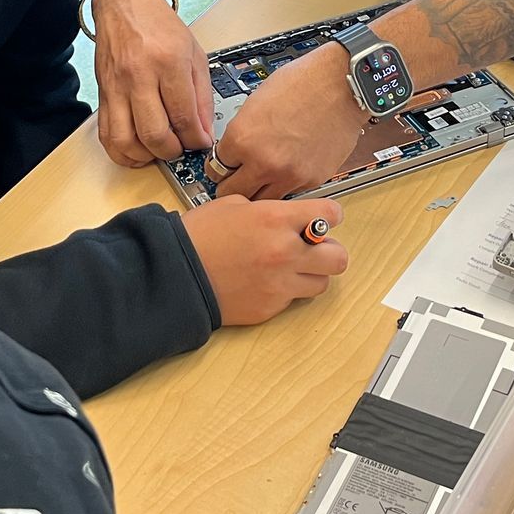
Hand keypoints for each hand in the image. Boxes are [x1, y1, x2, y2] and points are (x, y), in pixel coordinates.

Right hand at [92, 0, 213, 167]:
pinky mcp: (102, 93)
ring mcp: (116, 86)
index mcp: (168, 62)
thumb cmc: (159, 25)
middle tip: (181, 149)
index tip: (202, 143)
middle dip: (172, 152)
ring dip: (145, 156)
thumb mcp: (194, 53)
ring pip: (125, 139)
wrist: (124, 4)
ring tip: (159, 152)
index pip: (183, 115)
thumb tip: (204, 131)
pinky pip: (105, 134)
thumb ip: (202, 95)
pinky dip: (121, 151)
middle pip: (154, 132)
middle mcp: (139, 75)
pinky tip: (137, 150)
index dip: (196, 139)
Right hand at [179, 195, 347, 324]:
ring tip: (289, 268)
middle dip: (328, 250)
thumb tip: (286, 218)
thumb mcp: (234, 205)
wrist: (175, 273)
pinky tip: (265, 282)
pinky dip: (285, 291)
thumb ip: (269, 210)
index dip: (329, 215)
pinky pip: (293, 299)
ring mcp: (279, 283)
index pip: (330, 215)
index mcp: (276, 219)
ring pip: (321, 282)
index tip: (324, 218)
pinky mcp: (270, 308)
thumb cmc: (198, 236)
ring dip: (310, 273)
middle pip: (338, 257)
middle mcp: (285, 251)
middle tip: (312, 248)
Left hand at [212, 44, 365, 201]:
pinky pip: (290, 193)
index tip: (224, 166)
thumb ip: (242, 132)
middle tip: (238, 178)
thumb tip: (234, 149)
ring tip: (264, 177)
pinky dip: (285, 185)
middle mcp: (263, 162)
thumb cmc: (303, 82)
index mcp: (242, 138)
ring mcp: (289, 175)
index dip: (219, 166)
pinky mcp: (312, 180)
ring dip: (259, 191)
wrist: (342, 83)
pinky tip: (289, 169)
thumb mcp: (256, 102)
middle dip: (232, 185)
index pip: (215, 169)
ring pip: (261, 201)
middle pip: (232, 192)